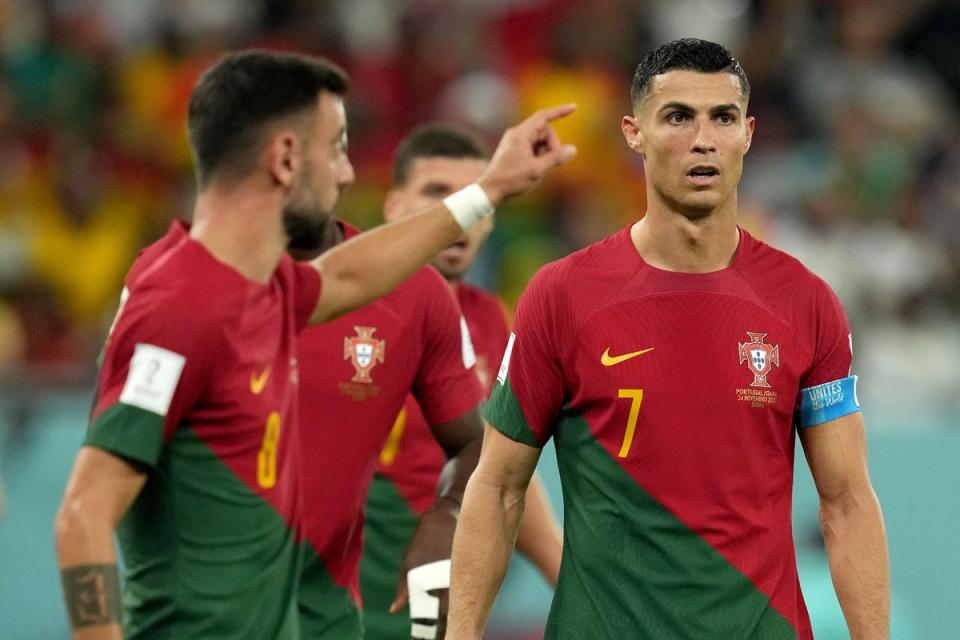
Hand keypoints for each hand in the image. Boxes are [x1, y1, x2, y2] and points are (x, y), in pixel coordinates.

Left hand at [391, 502, 458, 638]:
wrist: (444, 517)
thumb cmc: (422, 542)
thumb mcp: (408, 564)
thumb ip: (402, 588)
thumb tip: (394, 611)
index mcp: (437, 584)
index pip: (439, 618)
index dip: (436, 632)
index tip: (433, 638)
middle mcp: (453, 582)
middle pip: (452, 615)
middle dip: (446, 626)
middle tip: (440, 633)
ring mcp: (465, 576)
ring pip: (463, 603)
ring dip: (456, 614)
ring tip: (451, 623)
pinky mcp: (472, 569)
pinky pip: (469, 590)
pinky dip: (464, 599)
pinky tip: (460, 604)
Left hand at [478, 105, 576, 203]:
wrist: (490, 189)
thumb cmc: (511, 180)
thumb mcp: (537, 170)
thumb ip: (556, 158)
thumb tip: (573, 149)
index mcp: (521, 134)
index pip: (543, 116)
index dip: (559, 112)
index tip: (574, 107)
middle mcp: (516, 134)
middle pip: (544, 132)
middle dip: (552, 146)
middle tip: (550, 164)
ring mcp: (514, 141)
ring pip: (539, 141)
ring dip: (545, 153)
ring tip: (538, 169)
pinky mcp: (514, 149)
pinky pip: (532, 147)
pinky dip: (538, 156)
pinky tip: (534, 169)